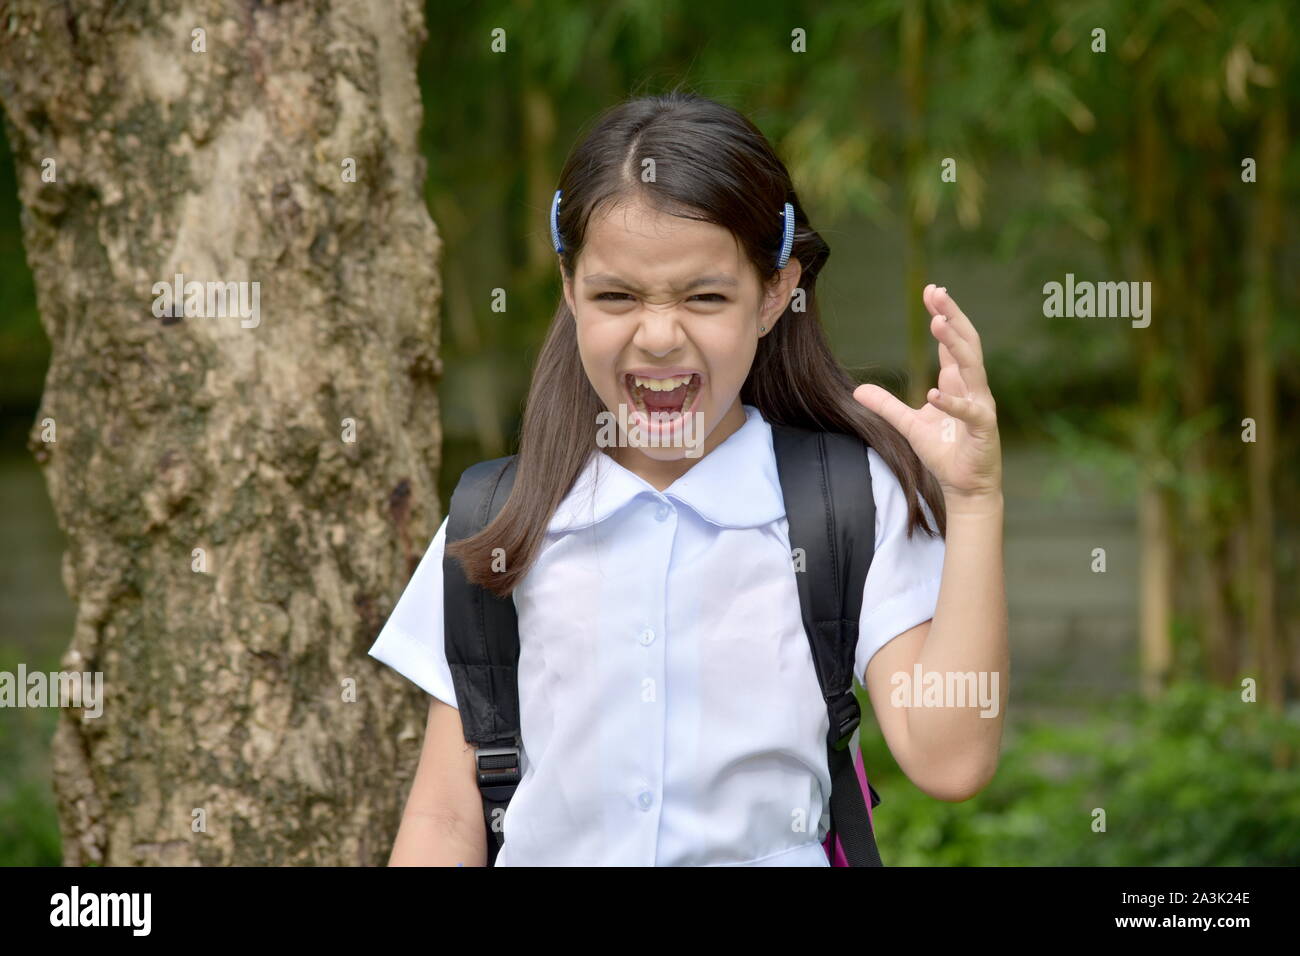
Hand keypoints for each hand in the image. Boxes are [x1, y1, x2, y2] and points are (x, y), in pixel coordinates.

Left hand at [852, 284, 1001, 507]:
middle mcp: (973, 388)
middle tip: (937, 293)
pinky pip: (970, 411)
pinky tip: (935, 392)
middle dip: (952, 316)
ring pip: (973, 367)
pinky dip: (953, 402)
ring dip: (956, 344)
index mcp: (958, 382)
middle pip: (966, 343)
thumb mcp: (909, 425)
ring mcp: (981, 406)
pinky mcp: (983, 429)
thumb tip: (858, 390)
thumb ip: (887, 406)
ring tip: (938, 322)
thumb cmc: (945, 453)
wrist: (966, 487)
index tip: (930, 291)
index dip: (943, 316)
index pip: (953, 342)